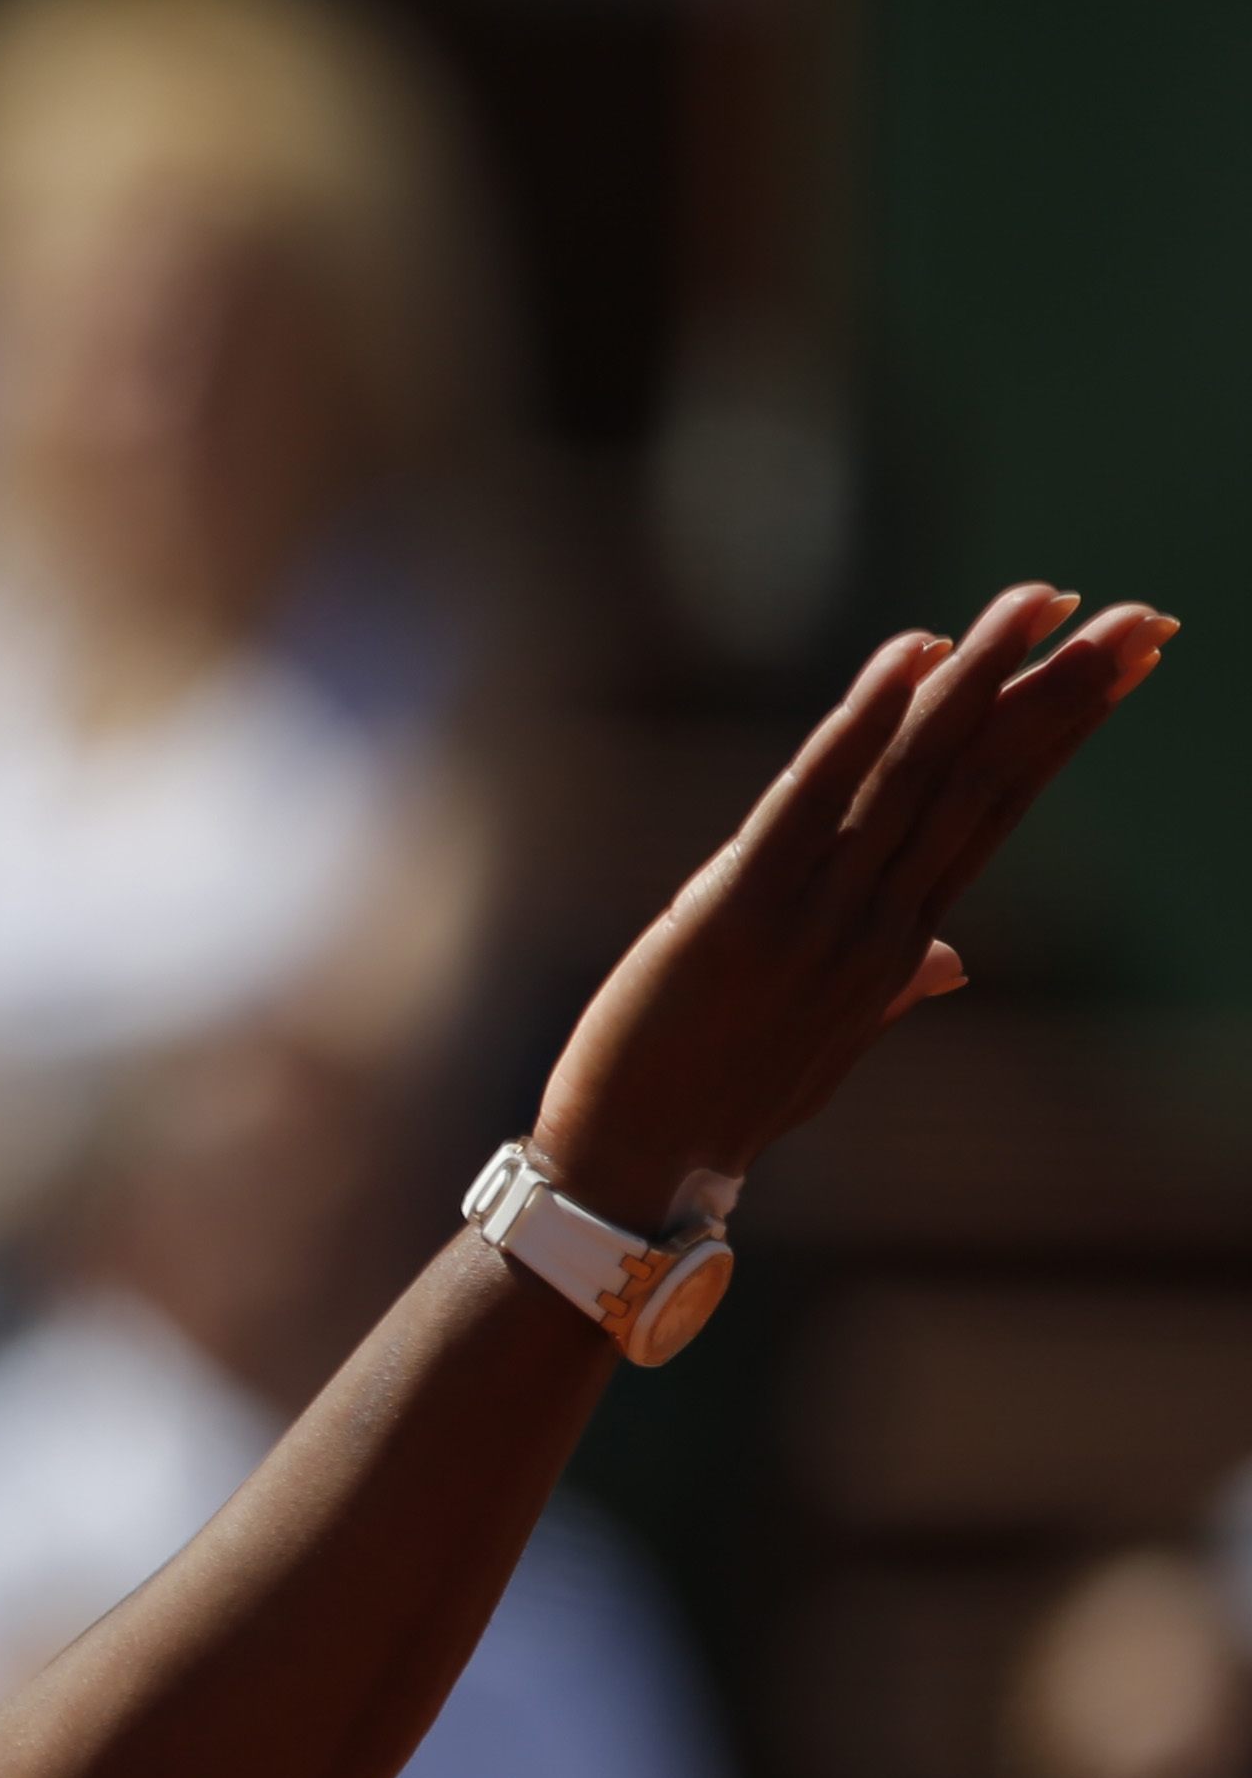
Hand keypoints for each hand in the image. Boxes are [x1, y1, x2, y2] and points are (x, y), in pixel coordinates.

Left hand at [533, 580, 1170, 1225]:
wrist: (632, 1176)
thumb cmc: (718, 1104)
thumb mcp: (821, 1044)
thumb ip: (891, 988)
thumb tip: (953, 960)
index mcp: (902, 943)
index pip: (998, 811)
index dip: (1060, 731)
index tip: (1122, 661)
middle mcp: (879, 922)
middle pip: (986, 783)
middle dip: (1065, 694)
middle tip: (1145, 616)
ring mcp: (816, 916)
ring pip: (917, 777)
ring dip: (983, 679)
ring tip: (1045, 601)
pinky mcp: (738, 910)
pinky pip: (812, 799)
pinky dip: (863, 723)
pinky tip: (913, 655)